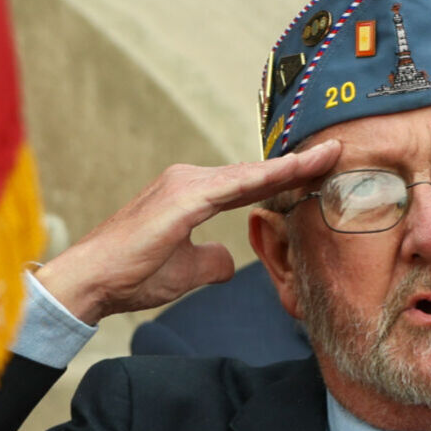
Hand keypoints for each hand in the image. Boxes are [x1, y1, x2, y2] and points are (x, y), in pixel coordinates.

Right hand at [34, 141, 340, 324]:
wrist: (91, 281)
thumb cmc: (132, 276)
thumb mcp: (186, 271)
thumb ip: (212, 261)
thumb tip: (230, 261)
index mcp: (190, 194)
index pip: (248, 184)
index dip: (285, 178)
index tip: (320, 168)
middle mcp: (188, 180)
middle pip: (254, 172)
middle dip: (297, 164)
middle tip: (339, 149)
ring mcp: (185, 184)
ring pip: (250, 174)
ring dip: (291, 166)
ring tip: (330, 155)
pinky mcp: (183, 199)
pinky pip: (236, 185)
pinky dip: (269, 177)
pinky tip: (297, 171)